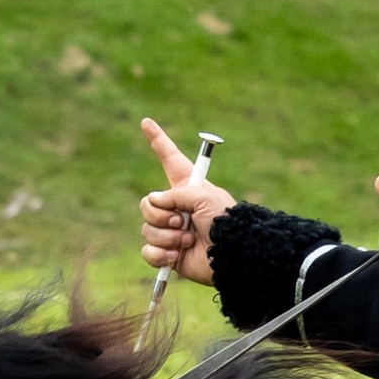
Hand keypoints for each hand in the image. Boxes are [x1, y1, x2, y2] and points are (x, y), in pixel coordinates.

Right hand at [138, 117, 234, 286]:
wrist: (231, 253)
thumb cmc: (223, 221)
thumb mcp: (202, 196)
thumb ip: (175, 194)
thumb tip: (153, 202)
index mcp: (187, 188)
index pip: (170, 159)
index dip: (158, 141)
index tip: (146, 122)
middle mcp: (176, 208)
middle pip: (147, 204)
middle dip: (161, 214)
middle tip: (182, 220)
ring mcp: (171, 232)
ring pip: (147, 229)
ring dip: (167, 236)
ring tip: (187, 240)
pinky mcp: (168, 255)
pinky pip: (148, 252)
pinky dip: (161, 255)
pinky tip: (177, 256)